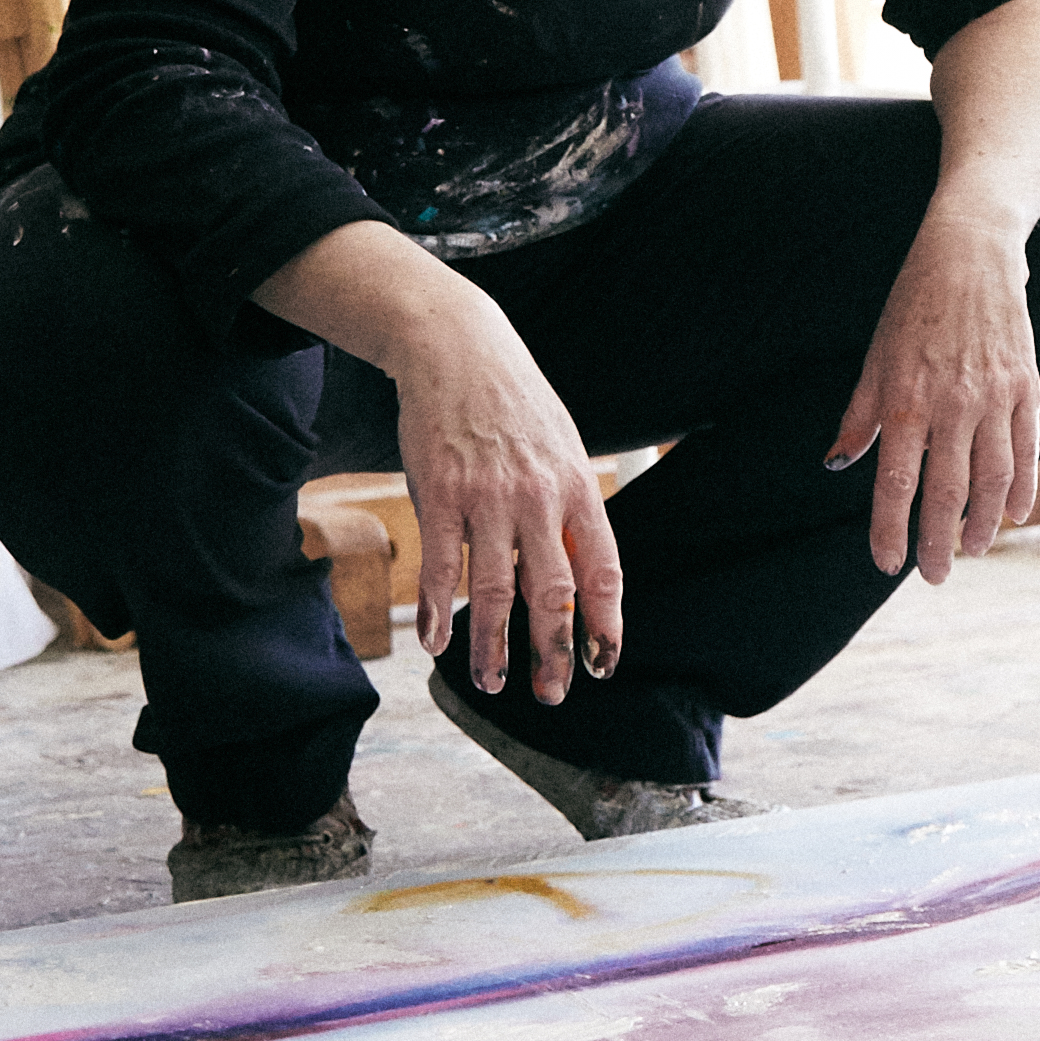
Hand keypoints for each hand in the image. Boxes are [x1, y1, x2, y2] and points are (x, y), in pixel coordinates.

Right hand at [381, 290, 624, 705]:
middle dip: (554, 652)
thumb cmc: (514, 405)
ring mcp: (487, 496)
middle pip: (553, 593)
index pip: (602, 570)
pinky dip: (437, 609)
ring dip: (491, 646)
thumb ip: (569, 509)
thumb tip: (582, 573)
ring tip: (491, 682)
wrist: (458, 347)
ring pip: (494, 590)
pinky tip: (434, 640)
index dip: (605, 624)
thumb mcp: (562, 448)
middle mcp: (538, 497)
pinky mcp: (439, 493)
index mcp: (577, 488)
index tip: (604, 663)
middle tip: (552, 693)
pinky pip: (441, 564)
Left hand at [829, 200, 1039, 586]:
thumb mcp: (875, 358)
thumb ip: (860, 416)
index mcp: (905, 400)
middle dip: (940, 542)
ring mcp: (994, 397)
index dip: (890, 530)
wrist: (970, 254)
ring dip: (981, 523)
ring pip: (992, 479)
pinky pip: (1026, 449)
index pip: (895, 483)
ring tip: (973, 550)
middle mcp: (951, 405)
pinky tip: (1012, 513)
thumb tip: (838, 462)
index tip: (888, 563)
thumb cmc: (913, 305)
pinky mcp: (1026, 387)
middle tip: (935, 576)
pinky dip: (1021, 487)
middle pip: (947, 492)